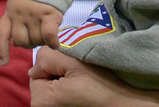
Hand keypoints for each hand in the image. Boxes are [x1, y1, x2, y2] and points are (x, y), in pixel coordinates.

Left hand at [0, 0, 62, 64]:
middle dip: (29, 43)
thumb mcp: (20, 4)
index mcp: (10, 11)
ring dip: (42, 42)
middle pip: (21, 41)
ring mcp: (33, 14)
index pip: (1, 33)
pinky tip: (55, 44)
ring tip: (46, 31)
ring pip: (35, 40)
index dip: (1, 49)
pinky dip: (52, 42)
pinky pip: (48, 35)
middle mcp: (19, 13)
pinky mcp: (48, 14)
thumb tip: (17, 44)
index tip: (3, 63)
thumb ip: (17, 21)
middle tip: (37, 35)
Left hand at [29, 49, 158, 106]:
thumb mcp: (70, 61)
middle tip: (78, 77)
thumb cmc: (99, 83)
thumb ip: (46, 57)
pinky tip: (83, 91)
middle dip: (57, 74)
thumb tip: (34, 67)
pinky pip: (61, 95)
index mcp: (41, 101)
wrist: (123, 103)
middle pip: (43, 80)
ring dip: (64, 81)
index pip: (36, 72)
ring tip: (82, 84)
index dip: (53, 65)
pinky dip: (69, 90)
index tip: (72, 71)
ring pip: (52, 87)